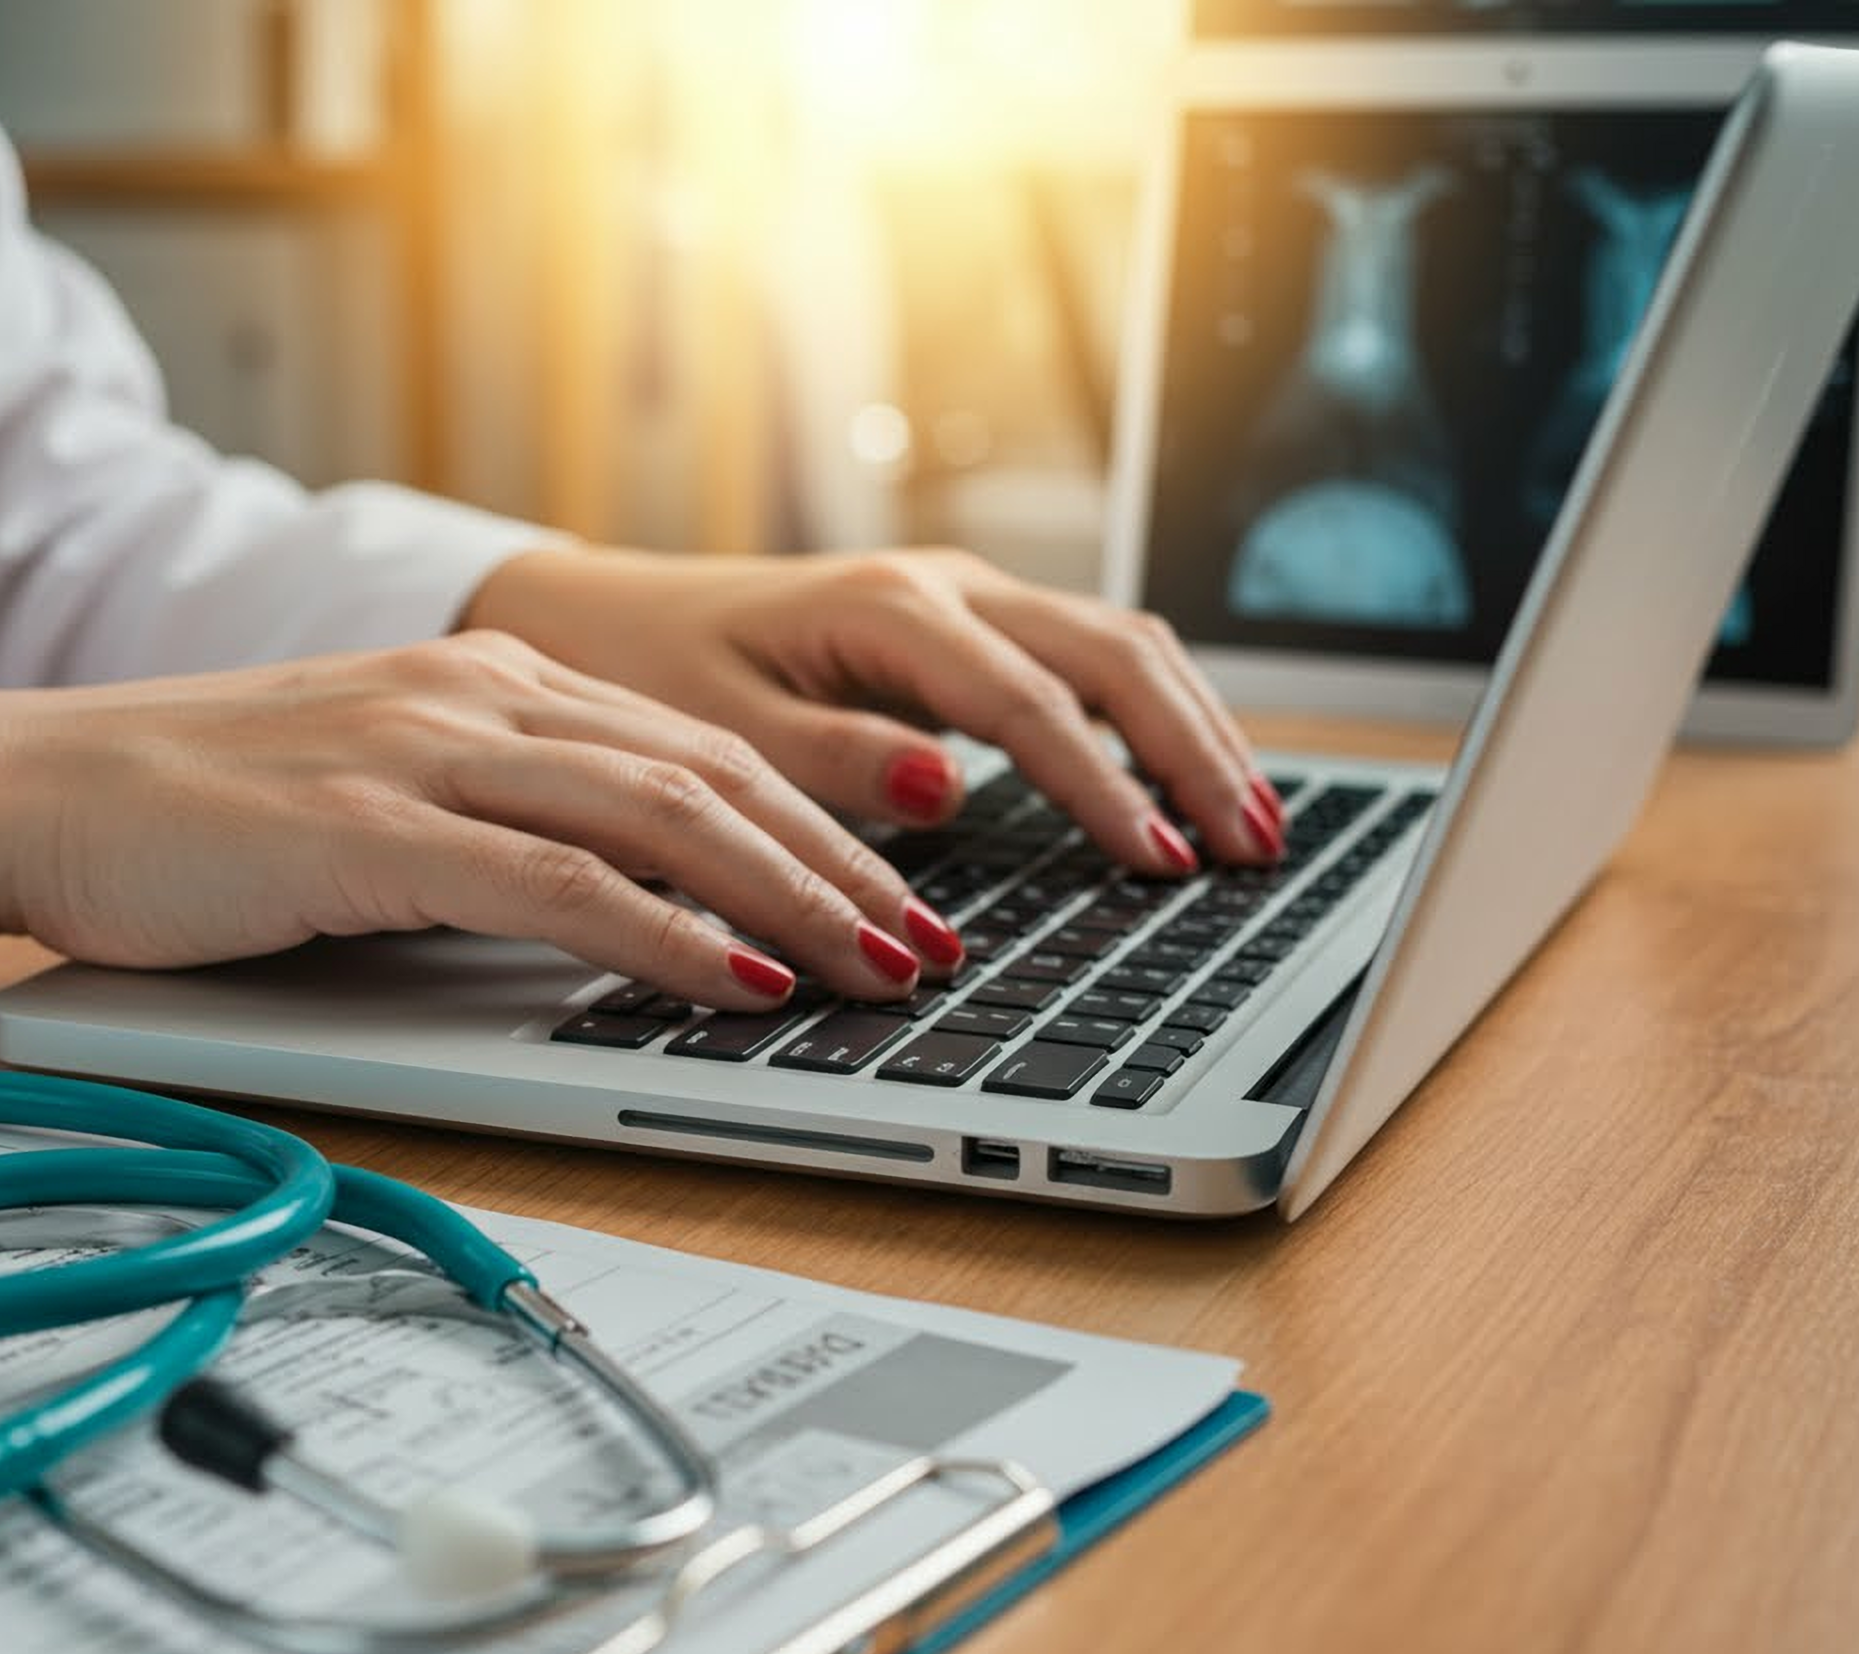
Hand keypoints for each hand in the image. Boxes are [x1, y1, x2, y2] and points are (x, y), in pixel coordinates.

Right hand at [0, 633, 955, 1007]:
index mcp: (490, 685)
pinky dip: (669, 936)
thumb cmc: (191, 815)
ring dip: (793, 900)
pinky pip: (561, 883)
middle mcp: (479, 699)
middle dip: (843, 866)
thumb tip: (612, 914)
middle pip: (713, 775)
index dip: (816, 826)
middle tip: (930, 948)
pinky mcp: (373, 828)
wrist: (30, 786)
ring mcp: (428, 754)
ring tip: (879, 971)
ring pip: (663, 817)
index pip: (697, 751)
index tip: (893, 899)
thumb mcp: (374, 799)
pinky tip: (738, 983)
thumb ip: (494, 832)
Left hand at [461, 546, 1285, 874]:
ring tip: (1255, 824)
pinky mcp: (963, 623)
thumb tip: (949, 788)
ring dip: (1192, 729)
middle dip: (1192, 750)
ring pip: (1118, 644)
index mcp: (887, 609)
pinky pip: (1086, 655)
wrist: (602, 616)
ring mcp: (962, 596)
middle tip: (1253, 848)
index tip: (1160, 863)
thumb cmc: (654, 672)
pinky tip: (1186, 776)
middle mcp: (942, 586)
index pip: (1029, 701)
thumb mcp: (723, 730)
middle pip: (1111, 653)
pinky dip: (1150, 714)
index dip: (1104, 785)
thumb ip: (835, 760)